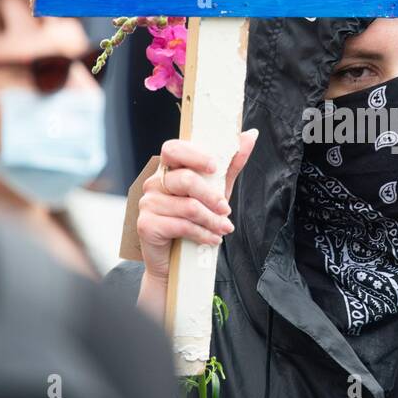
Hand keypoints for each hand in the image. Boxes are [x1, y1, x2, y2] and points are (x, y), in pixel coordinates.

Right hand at [136, 130, 257, 282]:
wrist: (177, 262)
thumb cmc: (195, 220)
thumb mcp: (216, 190)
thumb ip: (230, 164)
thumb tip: (250, 135)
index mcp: (168, 170)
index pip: (173, 149)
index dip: (194, 155)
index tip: (214, 166)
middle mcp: (154, 184)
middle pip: (185, 180)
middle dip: (212, 196)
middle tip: (226, 209)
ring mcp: (147, 204)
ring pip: (188, 206)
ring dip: (212, 220)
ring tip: (224, 229)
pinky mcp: (146, 224)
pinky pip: (181, 225)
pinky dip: (203, 234)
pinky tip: (212, 239)